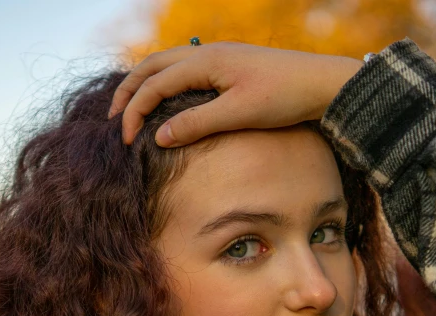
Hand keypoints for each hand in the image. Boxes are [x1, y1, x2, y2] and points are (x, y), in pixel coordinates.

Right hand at [108, 42, 362, 146]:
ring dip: (144, 83)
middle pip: (152, 66)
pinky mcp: (227, 65)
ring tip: (130, 106)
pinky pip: (183, 68)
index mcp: (205, 62)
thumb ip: (197, 124)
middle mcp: (206, 53)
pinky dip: (163, 82)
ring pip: (166, 64)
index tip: (126, 141)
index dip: (134, 112)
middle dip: (128, 92)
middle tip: (112, 118)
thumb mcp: (239, 114)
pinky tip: (165, 99)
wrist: (323, 83)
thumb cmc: (285, 97)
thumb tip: (158, 137)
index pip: (154, 86)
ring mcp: (217, 56)